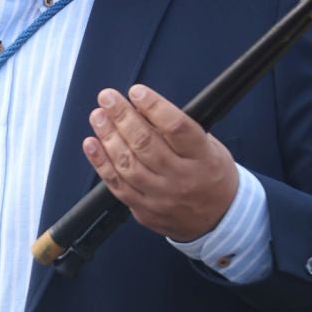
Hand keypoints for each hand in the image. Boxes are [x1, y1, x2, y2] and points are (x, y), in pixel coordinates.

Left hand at [83, 84, 238, 240]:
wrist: (219, 220)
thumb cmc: (213, 176)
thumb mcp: (210, 147)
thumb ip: (180, 130)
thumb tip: (142, 108)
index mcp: (203, 158)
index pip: (176, 127)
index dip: (154, 106)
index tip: (137, 92)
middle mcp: (182, 178)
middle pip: (146, 144)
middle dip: (122, 116)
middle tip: (107, 98)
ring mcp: (162, 197)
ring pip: (128, 164)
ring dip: (108, 137)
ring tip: (99, 117)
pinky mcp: (145, 211)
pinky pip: (117, 186)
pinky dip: (101, 163)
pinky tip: (92, 144)